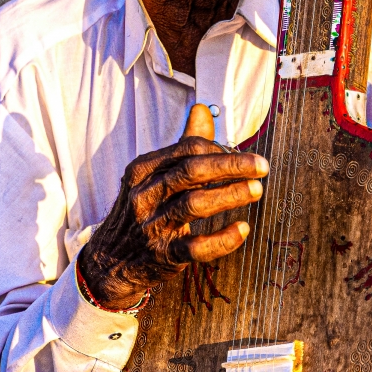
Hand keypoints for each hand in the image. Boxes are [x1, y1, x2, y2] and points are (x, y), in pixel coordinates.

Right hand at [77, 104, 266, 310]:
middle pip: (192, 172)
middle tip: (262, 166)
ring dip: (230, 195)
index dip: (222, 151)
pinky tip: (242, 229)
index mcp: (144, 170)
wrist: (109, 260)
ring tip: (256, 190)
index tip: (246, 157)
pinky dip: (222, 238)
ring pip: (194, 205)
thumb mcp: (152, 175)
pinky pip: (196, 246)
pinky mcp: (162, 255)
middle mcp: (145, 195)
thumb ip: (182, 146)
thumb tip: (202, 111)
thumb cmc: (140, 212)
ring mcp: (152, 226)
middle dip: (231, 166)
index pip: (188, 150)